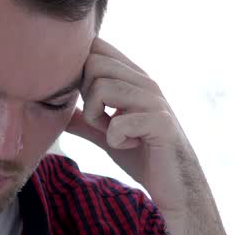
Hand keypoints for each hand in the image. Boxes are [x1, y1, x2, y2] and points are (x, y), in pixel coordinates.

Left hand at [65, 38, 197, 213]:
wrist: (177, 187)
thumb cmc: (144, 158)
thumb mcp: (107, 136)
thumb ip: (85, 120)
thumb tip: (58, 109)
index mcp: (132, 78)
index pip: (96, 47)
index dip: (79, 72)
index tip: (85, 103)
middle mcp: (145, 82)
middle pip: (93, 62)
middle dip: (86, 96)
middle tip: (102, 122)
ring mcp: (154, 100)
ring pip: (102, 88)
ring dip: (98, 120)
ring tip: (116, 136)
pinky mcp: (161, 123)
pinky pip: (118, 123)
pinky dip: (116, 140)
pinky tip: (132, 146)